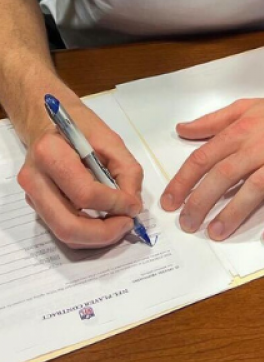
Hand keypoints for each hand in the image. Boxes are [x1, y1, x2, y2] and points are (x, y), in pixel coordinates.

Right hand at [16, 98, 144, 248]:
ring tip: (119, 225)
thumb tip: (132, 205)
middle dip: (104, 233)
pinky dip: (87, 233)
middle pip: (67, 224)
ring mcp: (31, 196)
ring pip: (62, 233)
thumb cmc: (80, 127)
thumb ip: (127, 172)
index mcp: (50, 154)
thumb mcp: (112, 141)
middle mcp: (34, 179)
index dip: (115, 204)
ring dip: (96, 237)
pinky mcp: (36, 205)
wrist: (48, 123)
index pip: (85, 193)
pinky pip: (62, 227)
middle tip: (128, 224)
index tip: (134, 206)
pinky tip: (105, 222)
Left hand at [160, 79, 263, 245]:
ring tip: (217, 233)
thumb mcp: (249, 106)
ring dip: (234, 213)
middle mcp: (263, 144)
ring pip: (256, 188)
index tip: (170, 203)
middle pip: (225, 175)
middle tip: (188, 224)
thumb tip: (182, 130)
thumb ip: (214, 120)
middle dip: (201, 201)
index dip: (184, 181)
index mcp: (244, 129)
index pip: (206, 157)